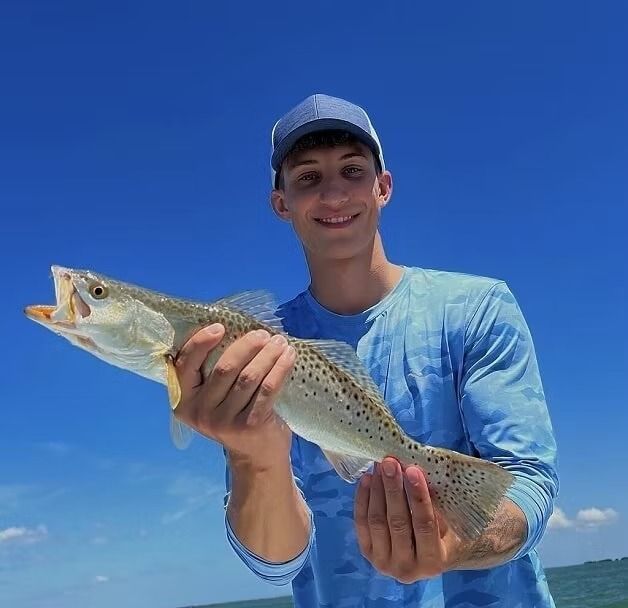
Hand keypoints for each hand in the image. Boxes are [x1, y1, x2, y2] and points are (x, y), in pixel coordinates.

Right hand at [173, 324, 296, 466]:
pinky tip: (289, 357)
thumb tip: (234, 329)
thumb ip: (211, 372)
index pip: (185, 365)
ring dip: (267, 355)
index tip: (220, 326)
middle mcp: (200, 412)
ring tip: (279, 342)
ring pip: (248, 377)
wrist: (257, 455)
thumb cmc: (235, 415)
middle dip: (246, 346)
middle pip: (224, 368)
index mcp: (184, 400)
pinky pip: (267, 388)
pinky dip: (280, 368)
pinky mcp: (249, 425)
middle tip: (263, 334)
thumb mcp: (215, 397)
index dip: (200, 342)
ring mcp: (224, 421)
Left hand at [354, 457, 461, 582]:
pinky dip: (362, 498)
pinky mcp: (367, 553)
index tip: (412, 470)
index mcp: (433, 562)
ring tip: (379, 466)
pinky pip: (361, 523)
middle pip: (397, 523)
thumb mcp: (447, 523)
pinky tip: (367, 478)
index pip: (424, 525)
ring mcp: (383, 563)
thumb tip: (415, 470)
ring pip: (377, 521)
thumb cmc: (443, 535)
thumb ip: (434, 503)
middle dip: (393, 489)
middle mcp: (406, 569)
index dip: (418, 497)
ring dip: (377, 490)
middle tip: (390, 462)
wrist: (426, 558)